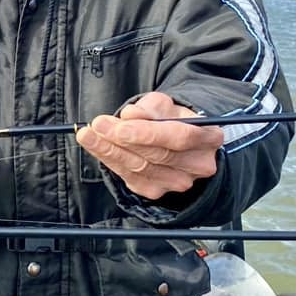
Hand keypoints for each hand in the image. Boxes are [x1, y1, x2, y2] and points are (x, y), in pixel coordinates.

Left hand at [75, 91, 223, 199]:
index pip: (177, 137)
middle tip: (97, 125)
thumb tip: (130, 115)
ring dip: (109, 151)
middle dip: (121, 140)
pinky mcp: (157, 190)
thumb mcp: (161, 105)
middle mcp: (198, 164)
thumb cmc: (168, 117)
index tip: (120, 126)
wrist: (171, 138)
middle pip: (156, 154)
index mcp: (207, 137)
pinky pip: (130, 177)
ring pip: (140, 168)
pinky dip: (109, 160)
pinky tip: (96, 146)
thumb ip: (148, 109)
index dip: (147, 133)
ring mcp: (179, 181)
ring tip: (88, 135)